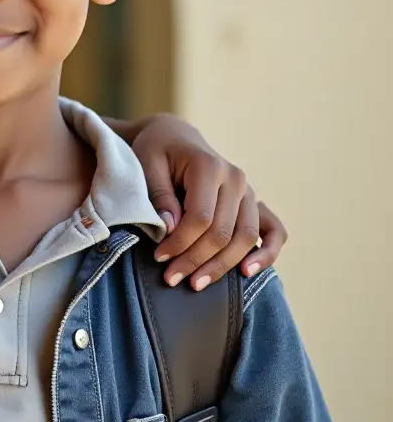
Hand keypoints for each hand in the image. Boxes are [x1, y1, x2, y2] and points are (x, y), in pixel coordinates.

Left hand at [130, 115, 288, 288]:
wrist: (176, 138)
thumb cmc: (157, 152)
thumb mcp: (147, 165)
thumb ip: (159, 196)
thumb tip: (171, 228)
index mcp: (209, 166)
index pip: (200, 217)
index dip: (180, 243)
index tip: (159, 257)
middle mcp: (236, 179)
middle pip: (223, 232)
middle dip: (196, 260)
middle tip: (171, 279)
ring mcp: (249, 192)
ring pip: (245, 238)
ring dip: (222, 266)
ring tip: (197, 284)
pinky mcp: (254, 203)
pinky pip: (274, 231)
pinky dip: (267, 253)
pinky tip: (247, 273)